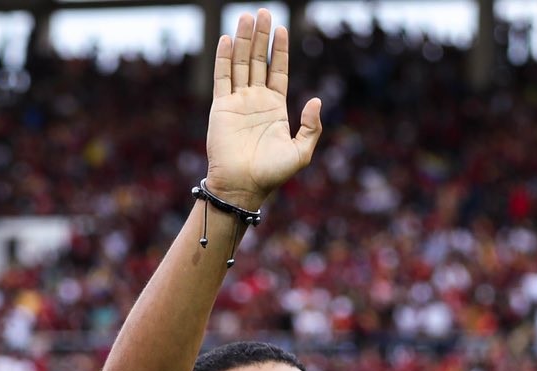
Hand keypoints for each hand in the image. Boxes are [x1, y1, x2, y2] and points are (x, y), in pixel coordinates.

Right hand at [206, 8, 322, 209]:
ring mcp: (237, 102)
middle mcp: (255, 100)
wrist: (243, 187)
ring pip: (241, 63)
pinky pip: (223, 77)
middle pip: (259, 60)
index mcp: (275, 107)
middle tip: (263, 12)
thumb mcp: (302, 152)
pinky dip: (225, 58)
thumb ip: (311, 126)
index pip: (278, 70)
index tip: (282, 28)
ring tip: (247, 17)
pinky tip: (229, 39)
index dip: (280, 50)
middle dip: (261, 36)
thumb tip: (316, 100)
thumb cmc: (272, 174)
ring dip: (244, 40)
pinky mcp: (221, 107)